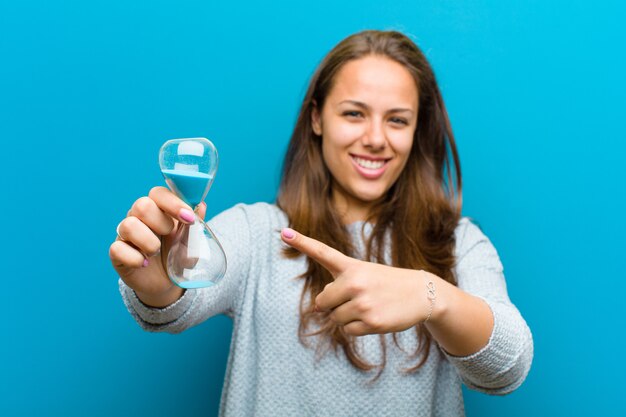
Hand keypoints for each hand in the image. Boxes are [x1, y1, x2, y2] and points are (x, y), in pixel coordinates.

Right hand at [109, 187, 206, 306]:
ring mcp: (126, 234)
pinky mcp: (117, 253)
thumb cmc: (177, 256)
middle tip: (169, 236)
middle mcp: (139, 217)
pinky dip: (135, 259)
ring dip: (148, 242)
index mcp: (158, 209)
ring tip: (156, 253)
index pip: (158, 193)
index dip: (173, 203)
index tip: (189, 218)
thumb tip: (201, 205)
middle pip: (141, 205)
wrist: (167, 283)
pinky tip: (144, 264)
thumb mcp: (191, 242)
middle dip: (161, 223)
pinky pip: (117, 249)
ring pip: (128, 225)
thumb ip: (196, 224)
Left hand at [280, 228, 434, 335]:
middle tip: (355, 298)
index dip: (302, 242)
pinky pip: (348, 331)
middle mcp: (354, 282)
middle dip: (333, 305)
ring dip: (347, 317)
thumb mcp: (364, 274)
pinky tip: (374, 317)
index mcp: (352, 266)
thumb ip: (338, 287)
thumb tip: (316, 310)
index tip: (283, 232)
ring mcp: (362, 303)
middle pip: (322, 302)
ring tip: (369, 306)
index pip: (322, 252)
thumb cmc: (386, 283)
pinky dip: (357, 327)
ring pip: (335, 319)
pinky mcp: (371, 322)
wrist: (422, 293)